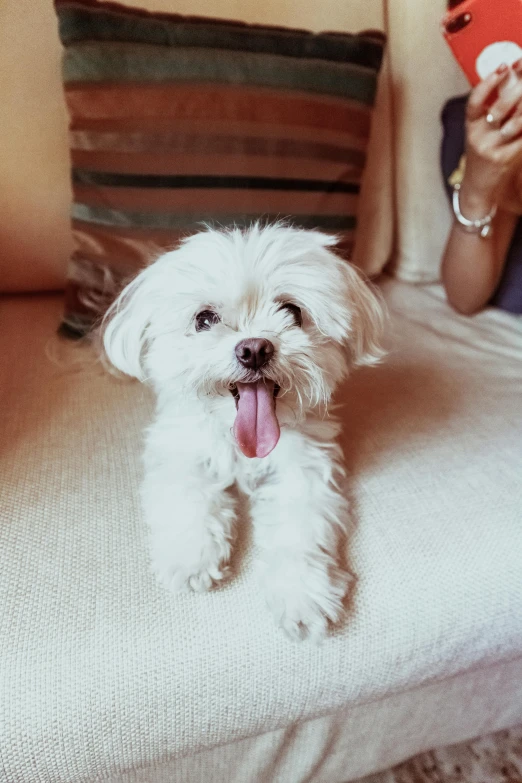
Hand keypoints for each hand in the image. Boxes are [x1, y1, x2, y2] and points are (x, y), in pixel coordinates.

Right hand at [463, 61, 521, 213]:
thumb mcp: (480, 131)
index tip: (503, 66)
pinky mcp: (507, 158)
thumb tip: (513, 78)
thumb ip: (494, 109)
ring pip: (517, 120)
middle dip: (518, 87)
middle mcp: (479, 137)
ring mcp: (493, 148)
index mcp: (471, 127)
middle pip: (501, 107)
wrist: (478, 188)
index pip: (475, 102)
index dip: (488, 83)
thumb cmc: (483, 154)